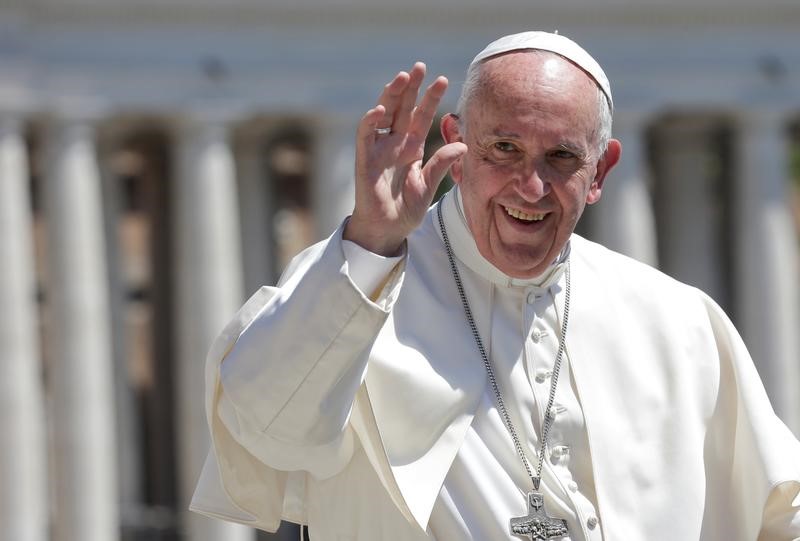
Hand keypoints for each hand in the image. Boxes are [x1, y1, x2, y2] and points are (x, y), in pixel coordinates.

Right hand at [344, 62, 467, 255]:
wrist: (387, 229)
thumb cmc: (406, 209)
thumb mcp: (429, 185)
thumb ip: (442, 164)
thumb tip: (463, 145)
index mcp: (411, 147)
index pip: (421, 116)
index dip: (430, 98)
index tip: (443, 80)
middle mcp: (394, 143)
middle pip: (402, 108)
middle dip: (410, 88)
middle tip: (419, 67)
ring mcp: (378, 149)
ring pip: (383, 114)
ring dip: (390, 95)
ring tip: (401, 78)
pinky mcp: (365, 160)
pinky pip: (365, 136)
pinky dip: (370, 121)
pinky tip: (380, 109)